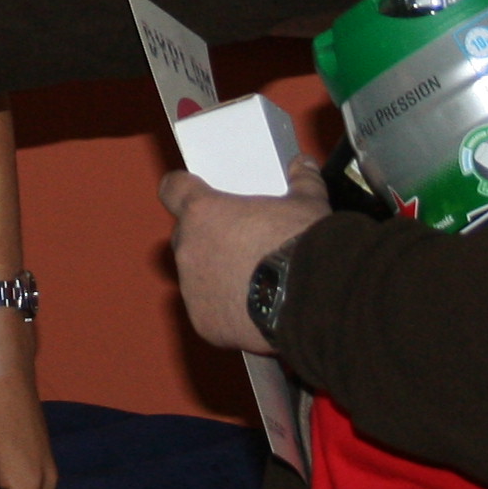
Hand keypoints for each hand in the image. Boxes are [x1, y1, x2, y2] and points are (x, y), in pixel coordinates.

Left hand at [160, 162, 332, 355]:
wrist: (315, 299)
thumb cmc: (303, 244)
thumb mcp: (307, 204)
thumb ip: (301, 181)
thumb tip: (303, 165)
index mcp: (204, 211)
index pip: (172, 189)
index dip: (181, 189)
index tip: (191, 191)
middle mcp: (189, 249)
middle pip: (186, 237)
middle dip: (206, 239)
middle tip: (238, 243)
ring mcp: (193, 290)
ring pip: (196, 278)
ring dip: (215, 277)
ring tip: (253, 281)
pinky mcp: (205, 324)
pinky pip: (210, 313)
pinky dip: (227, 311)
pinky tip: (255, 310)